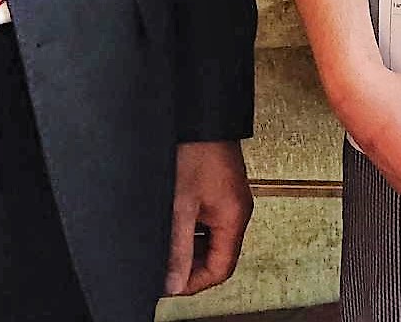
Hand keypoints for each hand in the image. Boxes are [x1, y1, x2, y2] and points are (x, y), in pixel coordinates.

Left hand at [165, 140, 251, 295]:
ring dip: (188, 247)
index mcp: (234, 217)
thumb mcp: (180, 204)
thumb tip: (174, 281)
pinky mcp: (218, 190)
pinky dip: (189, 229)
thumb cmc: (195, 150)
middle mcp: (236, 210)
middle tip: (165, 266)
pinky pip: (206, 221)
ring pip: (210, 239)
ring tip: (165, 244)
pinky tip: (171, 223)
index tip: (171, 284)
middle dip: (191, 265)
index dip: (195, 282)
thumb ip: (177, 246)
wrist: (198, 115)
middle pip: (217, 256)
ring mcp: (228, 200)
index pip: (221, 268)